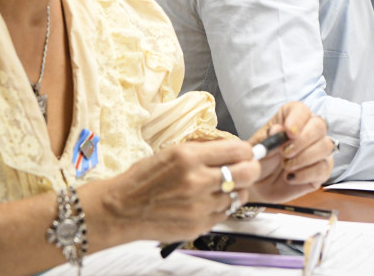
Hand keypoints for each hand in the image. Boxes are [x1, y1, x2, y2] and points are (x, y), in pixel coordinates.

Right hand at [95, 138, 258, 243]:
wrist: (122, 208)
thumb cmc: (146, 177)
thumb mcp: (174, 151)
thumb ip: (205, 150)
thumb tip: (234, 148)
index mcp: (190, 157)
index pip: (239, 150)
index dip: (246, 151)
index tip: (244, 152)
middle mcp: (197, 181)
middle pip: (248, 173)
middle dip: (251, 168)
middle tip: (244, 168)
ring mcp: (199, 206)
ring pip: (240, 196)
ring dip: (237, 190)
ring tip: (224, 186)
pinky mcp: (199, 225)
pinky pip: (225, 213)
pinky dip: (223, 206)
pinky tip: (210, 200)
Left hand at [247, 102, 334, 202]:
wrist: (261, 185)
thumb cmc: (260, 161)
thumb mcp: (258, 149)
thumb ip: (266, 138)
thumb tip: (278, 129)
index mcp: (290, 119)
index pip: (301, 110)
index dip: (297, 120)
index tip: (289, 133)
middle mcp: (308, 130)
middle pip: (319, 125)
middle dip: (303, 141)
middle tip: (284, 153)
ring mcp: (318, 150)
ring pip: (326, 146)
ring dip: (305, 158)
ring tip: (286, 166)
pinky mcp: (322, 169)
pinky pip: (324, 167)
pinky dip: (305, 174)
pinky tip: (291, 178)